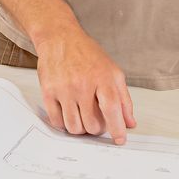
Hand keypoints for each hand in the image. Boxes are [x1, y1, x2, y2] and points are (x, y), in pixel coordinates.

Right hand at [35, 27, 135, 143]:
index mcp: (102, 78)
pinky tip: (69, 113)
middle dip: (97, 128)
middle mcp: (82, 84)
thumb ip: (123, 99)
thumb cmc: (87, 54)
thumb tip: (129, 123)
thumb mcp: (113, 72)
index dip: (117, 128)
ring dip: (81, 128)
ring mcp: (64, 89)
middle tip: (97, 120)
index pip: (112, 109)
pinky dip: (64, 124)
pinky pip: (57, 121)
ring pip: (74, 127)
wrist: (60, 39)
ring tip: (82, 117)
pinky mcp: (48, 92)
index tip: (119, 139)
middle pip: (92, 124)